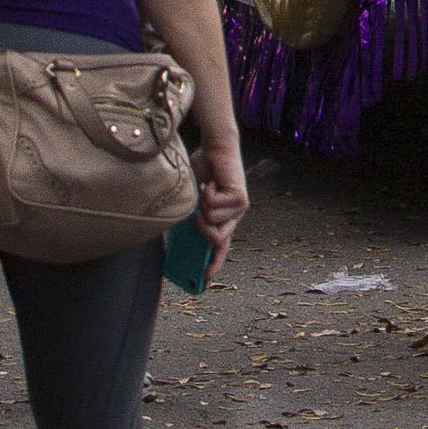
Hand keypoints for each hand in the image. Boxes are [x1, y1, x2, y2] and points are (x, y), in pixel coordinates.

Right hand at [195, 135, 249, 276]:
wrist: (215, 149)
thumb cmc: (203, 173)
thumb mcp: (194, 201)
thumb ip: (193, 218)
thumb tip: (186, 240)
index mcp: (224, 220)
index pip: (221, 247)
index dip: (213, 263)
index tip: (205, 280)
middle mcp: (234, 217)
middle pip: (217, 240)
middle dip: (203, 230)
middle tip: (197, 215)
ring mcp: (240, 209)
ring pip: (212, 221)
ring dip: (203, 205)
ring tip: (208, 189)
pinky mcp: (241, 199)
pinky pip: (215, 207)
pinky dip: (208, 194)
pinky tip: (213, 183)